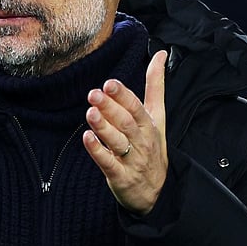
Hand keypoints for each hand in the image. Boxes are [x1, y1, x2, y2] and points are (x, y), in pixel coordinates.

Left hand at [81, 50, 168, 214]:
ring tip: (90, 113)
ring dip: (104, 127)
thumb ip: (155, 85)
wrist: (157, 190)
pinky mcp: (120, 177)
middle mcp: (142, 142)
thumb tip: (160, 54)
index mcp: (149, 125)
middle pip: (126, 123)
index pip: (137, 108)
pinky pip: (109, 164)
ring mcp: (132, 160)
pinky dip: (98, 151)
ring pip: (118, 142)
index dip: (124, 96)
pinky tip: (86, 139)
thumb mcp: (158, 116)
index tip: (109, 84)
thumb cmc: (153, 147)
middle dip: (111, 108)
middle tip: (94, 94)